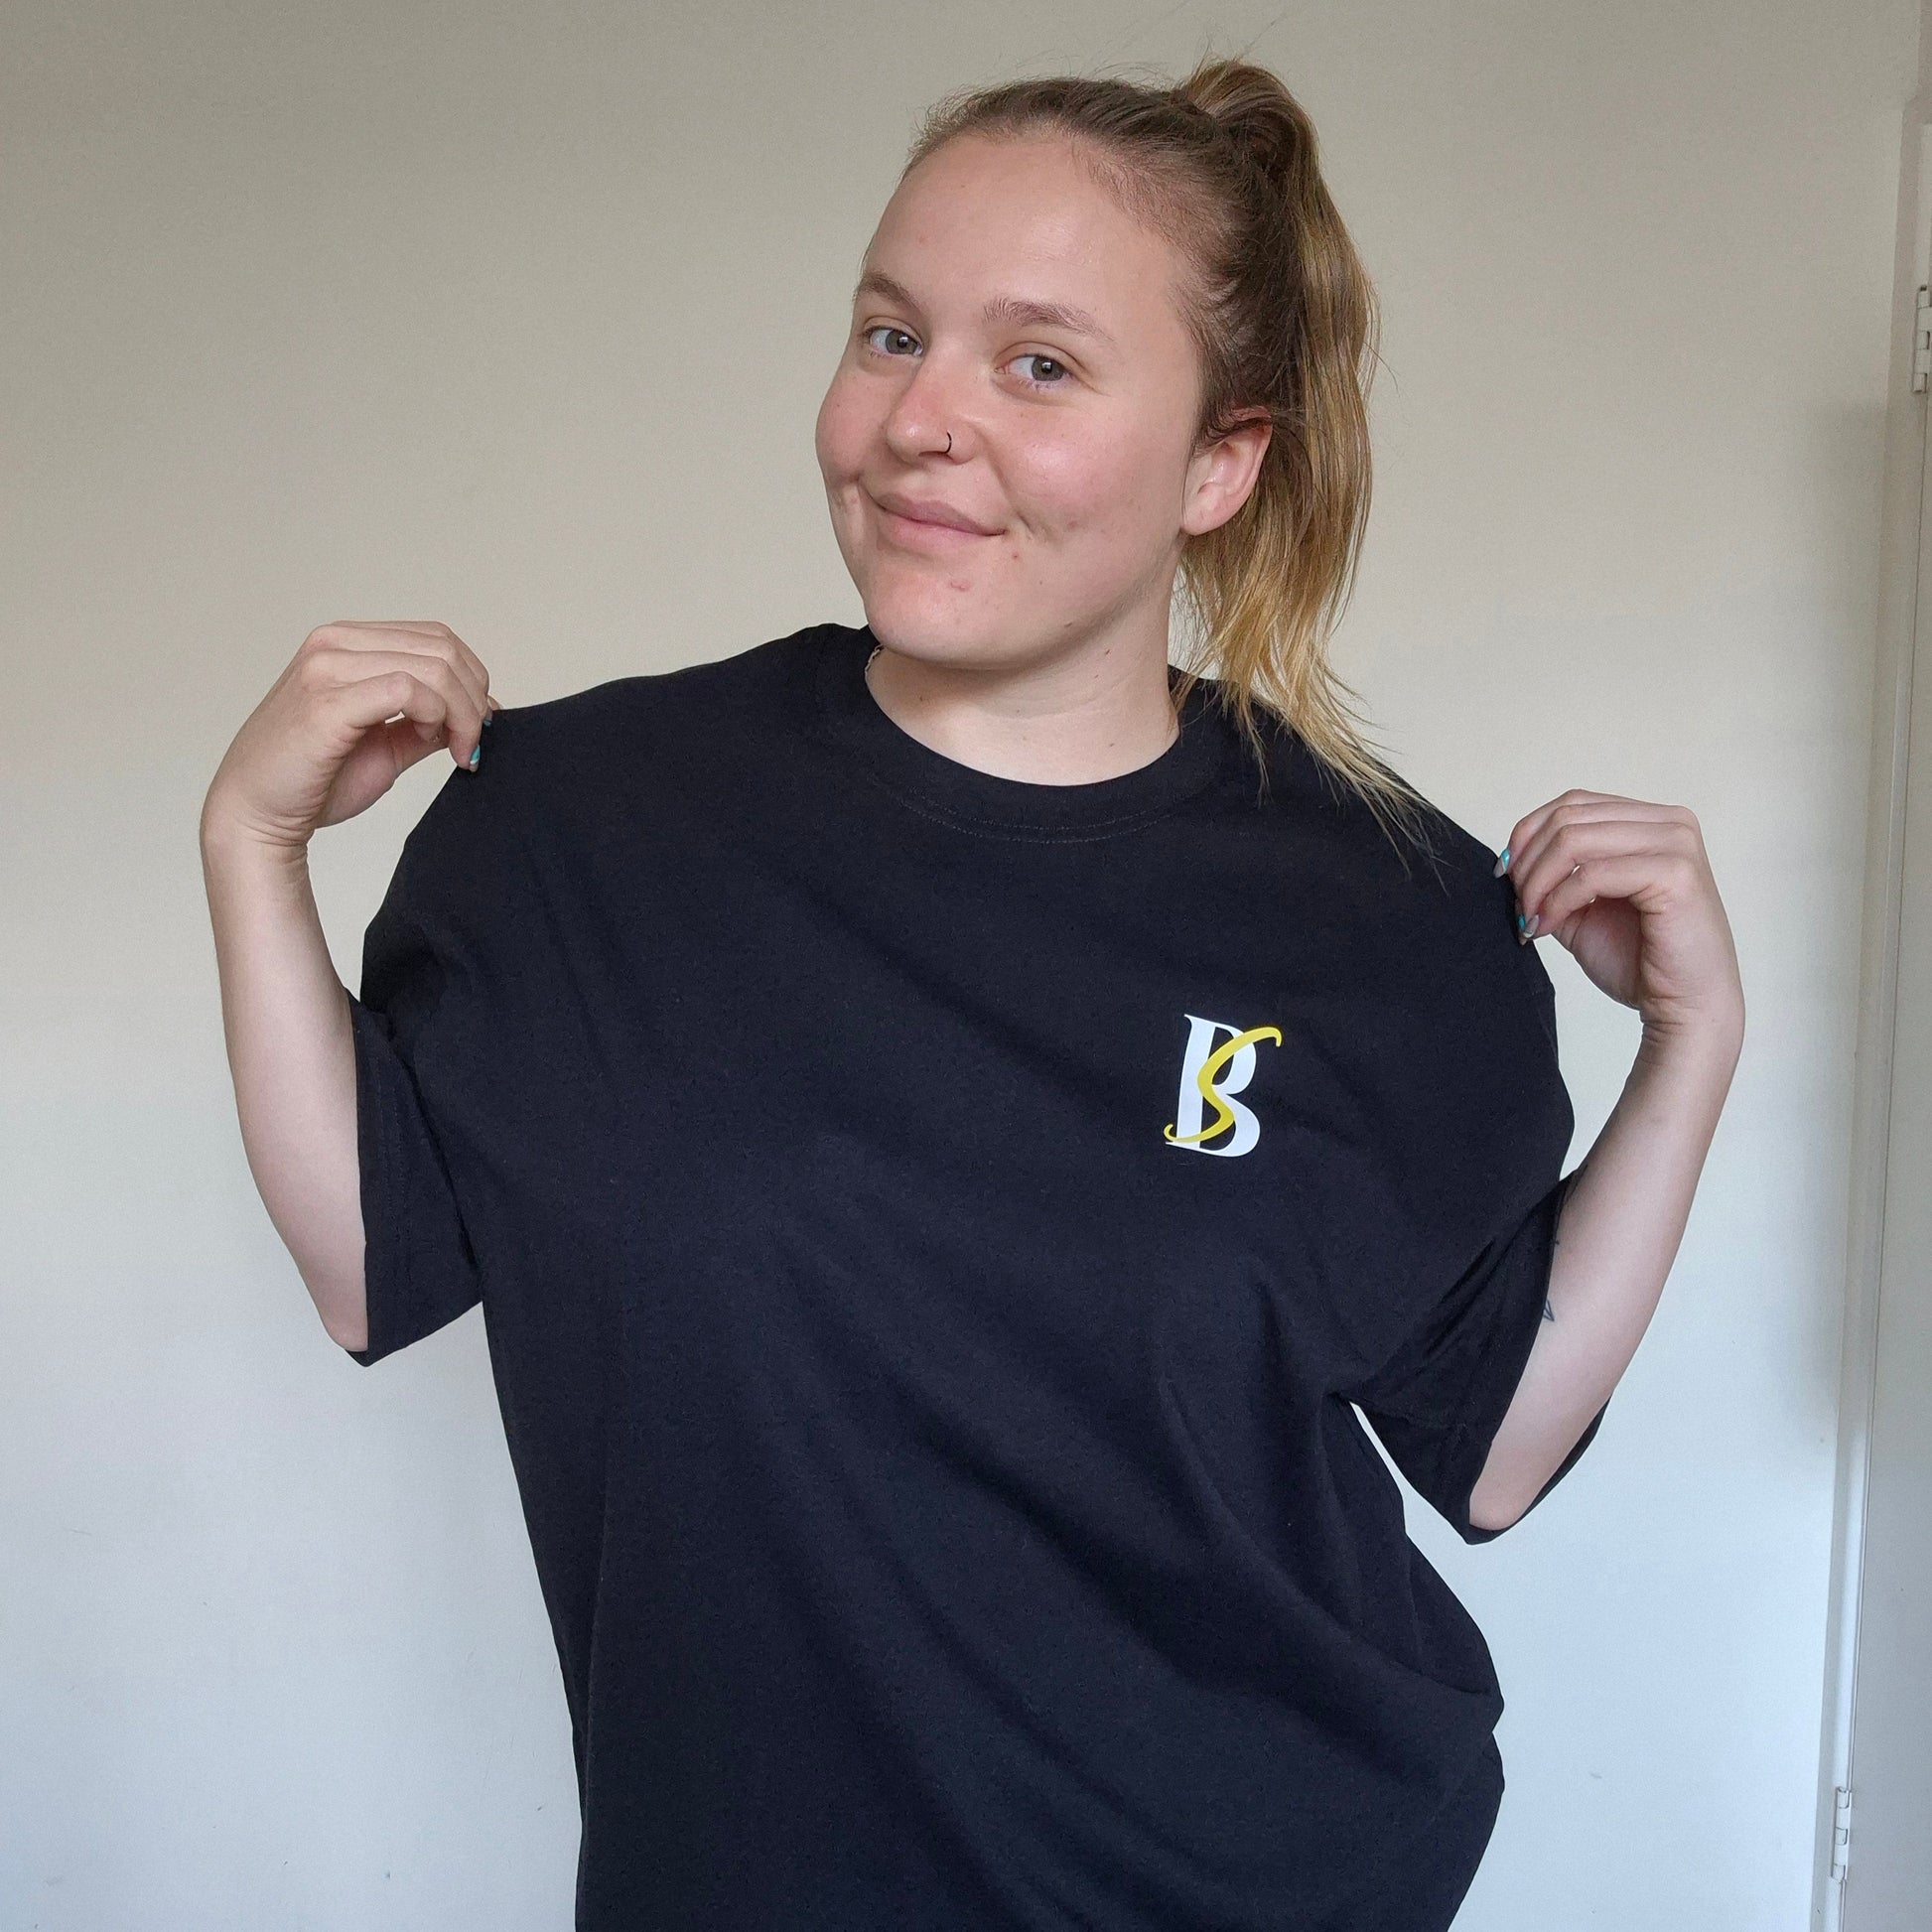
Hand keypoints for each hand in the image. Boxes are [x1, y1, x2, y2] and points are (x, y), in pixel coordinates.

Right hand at [202, 620, 496, 854]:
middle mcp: (335, 643)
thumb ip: (428, 721)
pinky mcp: (327, 701)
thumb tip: (480, 712)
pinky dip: (437, 716)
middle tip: (475, 743)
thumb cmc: (314, 780)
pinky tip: (435, 745)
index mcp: (347, 643)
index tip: (480, 726)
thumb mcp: (387, 743)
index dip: (472, 679)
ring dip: (463, 713)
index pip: (436, 637)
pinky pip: (407, 689)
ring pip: (433, 666)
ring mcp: (327, 667)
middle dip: (474, 699)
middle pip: (442, 648)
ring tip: (457, 750)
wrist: (258, 814)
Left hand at [1500, 788, 1743, 1043]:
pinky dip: (1558, 901)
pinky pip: (1591, 875)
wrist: (1685, 1007)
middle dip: (1528, 863)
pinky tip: (1547, 927)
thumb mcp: (1583, 908)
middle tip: (1518, 906)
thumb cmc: (1640, 961)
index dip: (1527, 836)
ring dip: (1538, 882)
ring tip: (1531, 919)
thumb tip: (1509, 862)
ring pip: (1573, 840)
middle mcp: (1670, 823)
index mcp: (1651, 822)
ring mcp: (1676, 844)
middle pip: (1567, 818)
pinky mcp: (1676, 873)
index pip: (1572, 804)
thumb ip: (1555, 878)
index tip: (1505, 877)